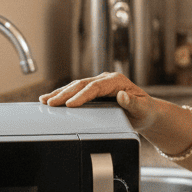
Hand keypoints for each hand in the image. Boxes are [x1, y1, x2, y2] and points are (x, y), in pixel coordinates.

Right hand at [39, 72, 157, 130]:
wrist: (146, 112)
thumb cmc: (145, 111)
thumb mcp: (143, 109)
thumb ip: (133, 103)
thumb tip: (122, 96)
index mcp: (116, 81)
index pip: (95, 87)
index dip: (81, 95)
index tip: (70, 105)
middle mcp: (106, 79)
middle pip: (82, 84)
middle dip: (65, 93)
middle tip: (51, 103)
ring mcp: (99, 83)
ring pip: (76, 86)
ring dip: (60, 93)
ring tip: (45, 100)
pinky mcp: (94, 90)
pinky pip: (76, 90)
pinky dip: (63, 94)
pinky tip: (51, 98)